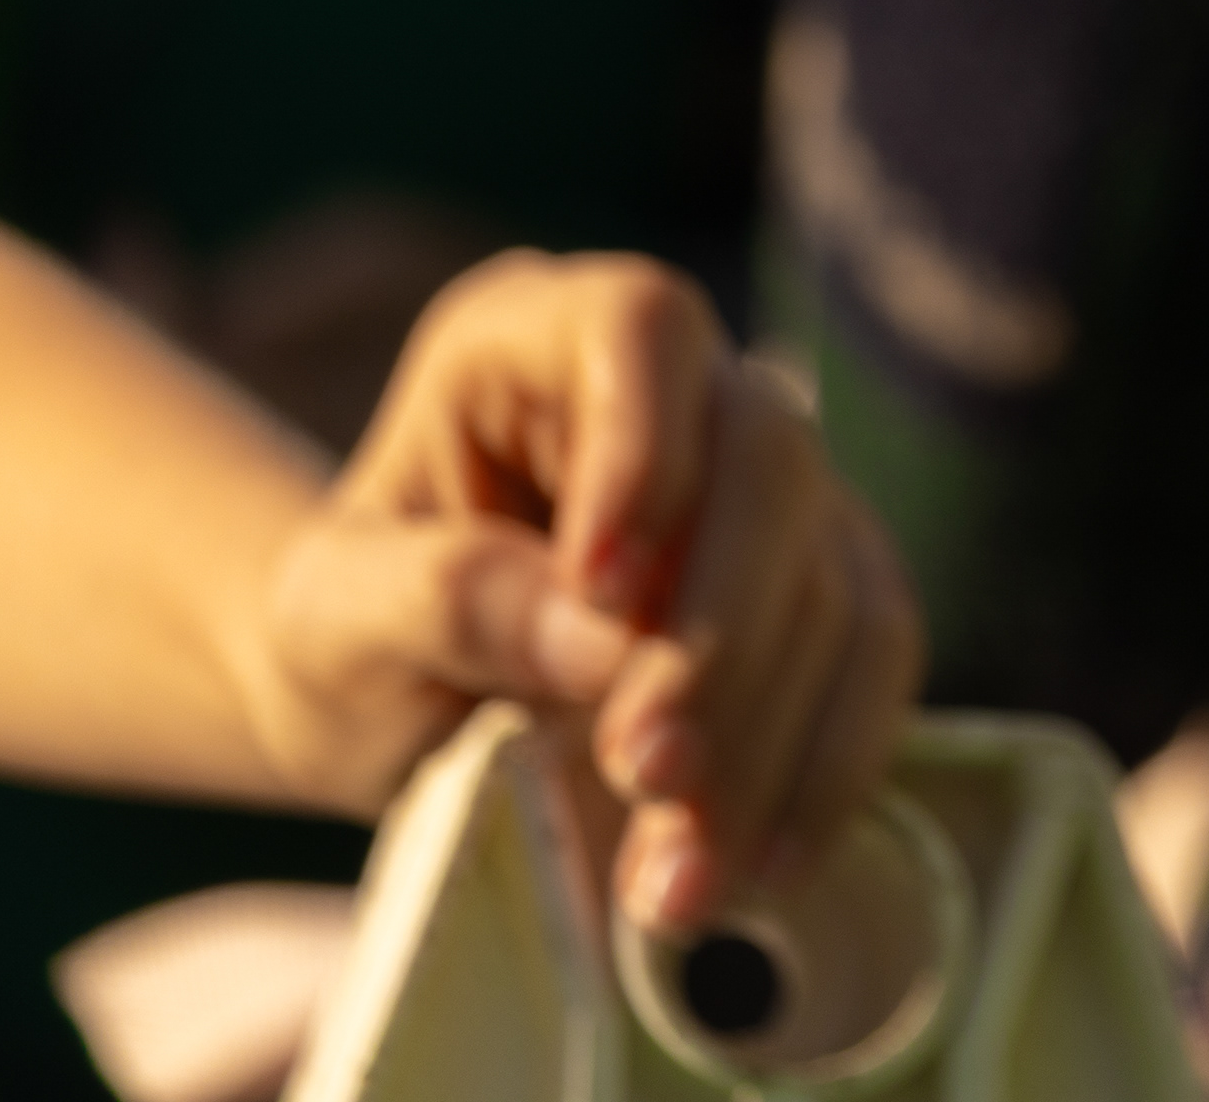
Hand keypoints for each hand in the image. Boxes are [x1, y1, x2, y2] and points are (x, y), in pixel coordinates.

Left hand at [252, 252, 921, 934]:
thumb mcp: (333, 624)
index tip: (603, 598)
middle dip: (719, 627)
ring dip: (768, 738)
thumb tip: (606, 637)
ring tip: (673, 878)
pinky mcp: (821, 581)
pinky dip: (828, 768)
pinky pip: (876, 655)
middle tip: (644, 771)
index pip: (637, 330)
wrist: (391, 709)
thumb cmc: (344, 640)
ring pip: (835, 571)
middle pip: (769, 451)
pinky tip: (756, 865)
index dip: (646, 449)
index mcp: (530, 340)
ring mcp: (763, 484)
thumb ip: (445, 601)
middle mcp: (674, 388)